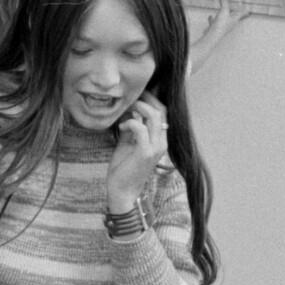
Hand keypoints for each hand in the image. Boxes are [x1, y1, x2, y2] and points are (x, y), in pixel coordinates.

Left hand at [104, 95, 169, 216]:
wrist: (122, 191)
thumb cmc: (124, 168)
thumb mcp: (128, 143)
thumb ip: (131, 128)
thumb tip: (126, 111)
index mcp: (159, 139)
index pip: (162, 112)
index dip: (150, 98)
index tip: (135, 93)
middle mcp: (161, 142)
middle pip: (161, 110)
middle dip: (145, 98)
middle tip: (130, 96)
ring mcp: (155, 148)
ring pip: (154, 116)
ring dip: (139, 107)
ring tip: (127, 107)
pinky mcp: (145, 153)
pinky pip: (141, 129)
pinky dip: (131, 122)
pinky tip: (122, 126)